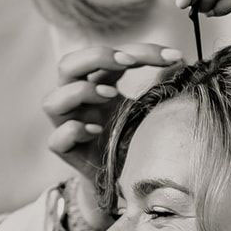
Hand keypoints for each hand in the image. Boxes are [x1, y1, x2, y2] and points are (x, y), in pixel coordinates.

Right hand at [43, 42, 183, 186]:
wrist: (126, 179)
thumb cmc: (135, 137)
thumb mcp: (150, 108)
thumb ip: (159, 86)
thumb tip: (178, 62)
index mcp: (97, 83)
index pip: (111, 57)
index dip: (141, 51)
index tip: (174, 56)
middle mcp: (76, 100)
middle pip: (67, 65)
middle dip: (96, 56)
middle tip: (128, 62)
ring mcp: (67, 125)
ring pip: (52, 101)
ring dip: (81, 92)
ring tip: (111, 95)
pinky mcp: (65, 151)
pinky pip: (57, 138)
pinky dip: (74, 131)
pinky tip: (96, 131)